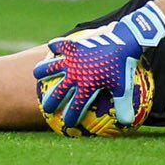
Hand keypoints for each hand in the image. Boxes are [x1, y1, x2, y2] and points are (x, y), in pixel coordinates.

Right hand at [32, 1, 164, 128]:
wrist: (123, 41)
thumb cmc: (123, 65)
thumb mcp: (124, 88)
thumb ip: (123, 106)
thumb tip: (127, 123)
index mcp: (86, 86)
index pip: (75, 107)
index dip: (70, 117)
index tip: (66, 124)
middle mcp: (75, 74)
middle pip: (58, 91)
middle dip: (51, 102)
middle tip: (47, 108)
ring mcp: (72, 59)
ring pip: (51, 66)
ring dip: (43, 70)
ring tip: (37, 73)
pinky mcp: (74, 45)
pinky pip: (61, 44)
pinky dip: (56, 45)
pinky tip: (53, 45)